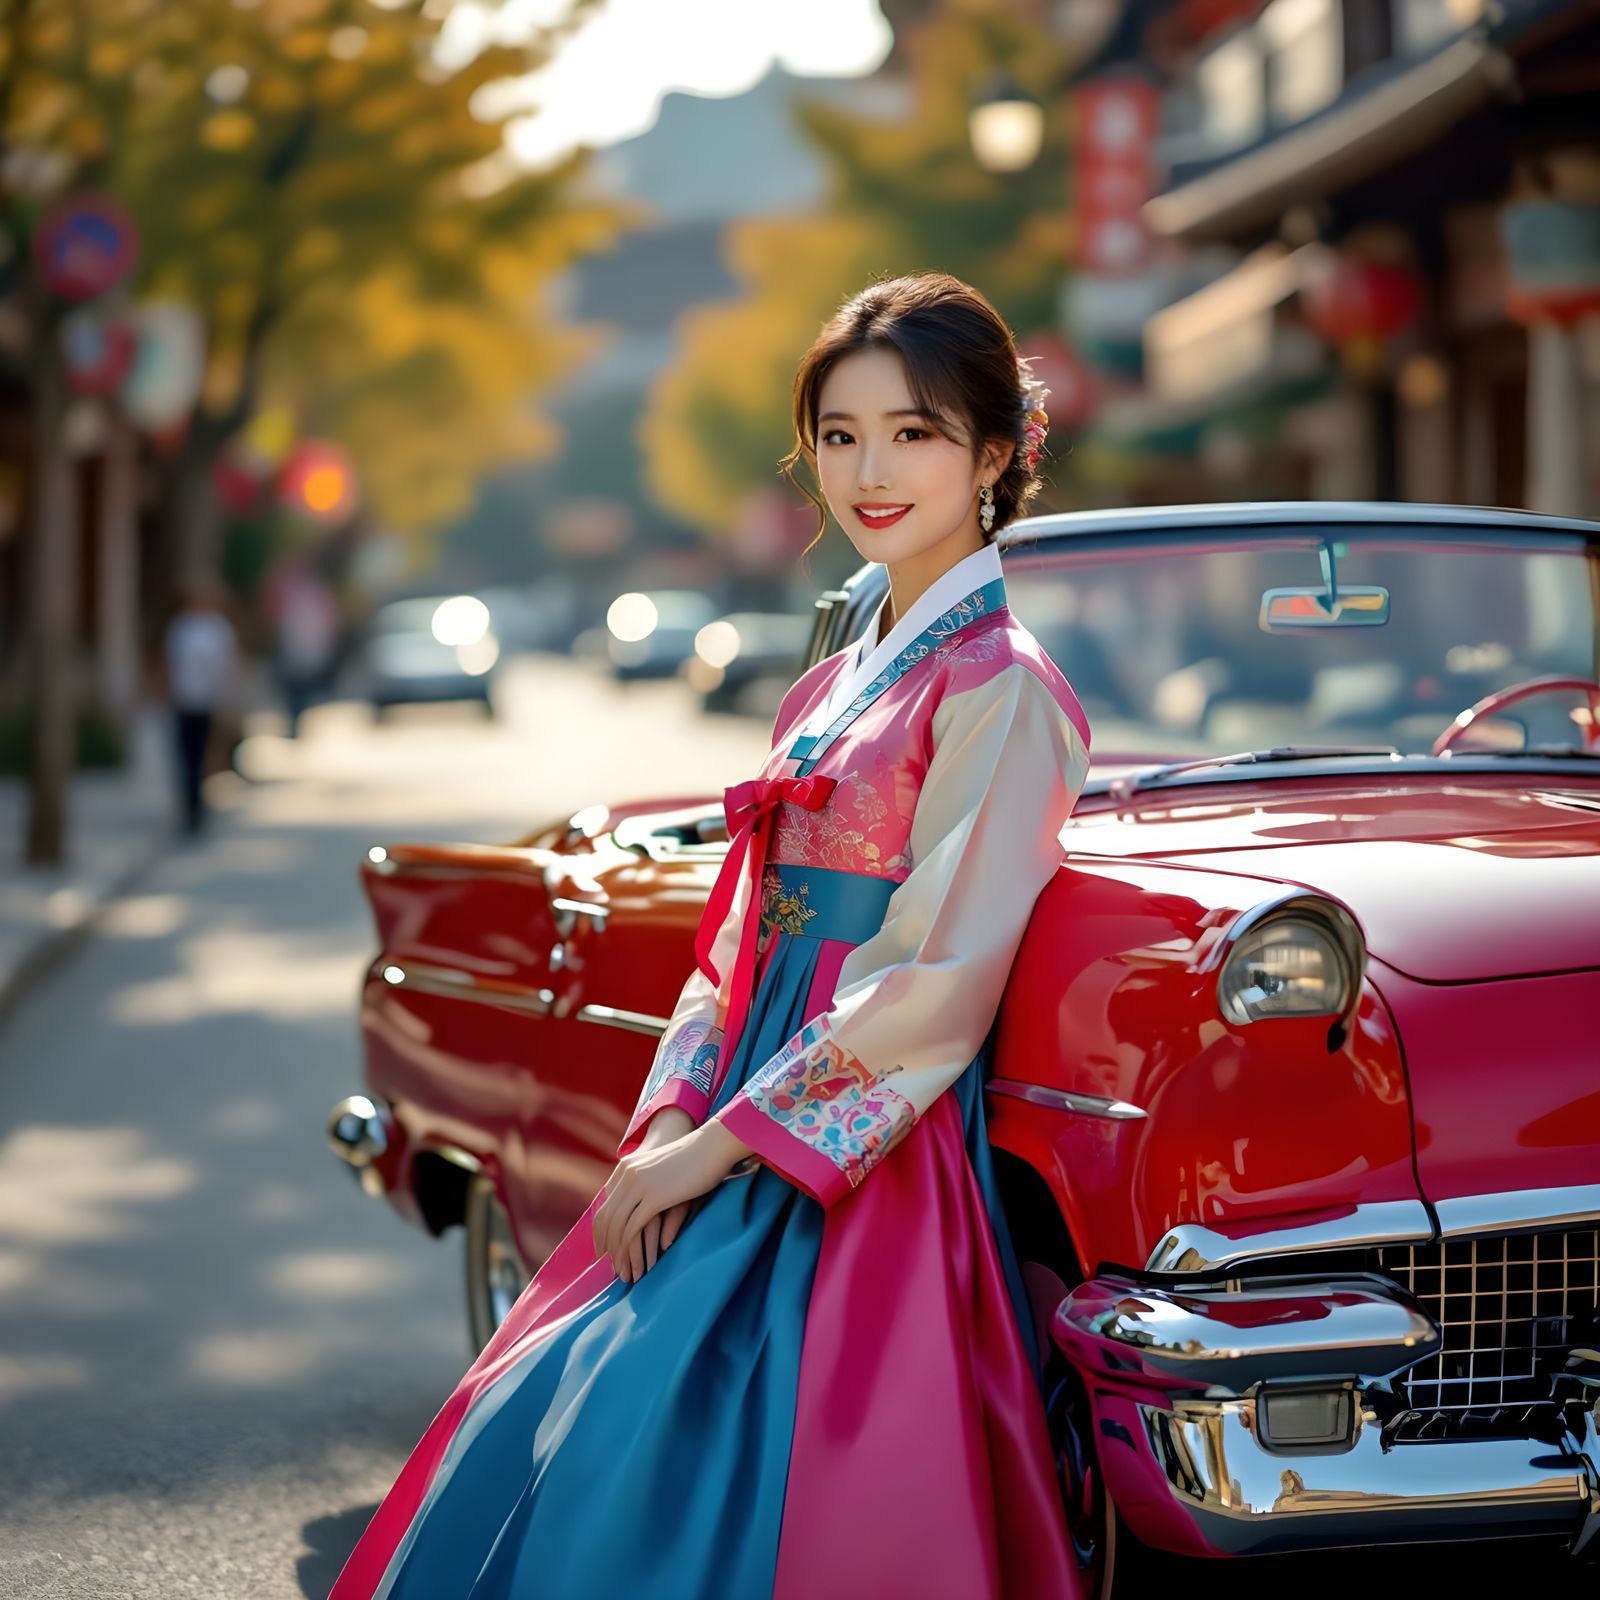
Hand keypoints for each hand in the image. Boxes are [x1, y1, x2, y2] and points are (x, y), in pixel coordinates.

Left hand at [593, 1120, 752, 1282]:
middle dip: (605, 1245)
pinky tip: (636, 1262)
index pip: (604, 1206)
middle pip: (605, 1218)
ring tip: (621, 1273)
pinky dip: (630, 1249)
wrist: (712, 1145)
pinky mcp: (654, 1197)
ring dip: (617, 1253)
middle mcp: (627, 1175)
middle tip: (607, 1266)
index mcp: (626, 1168)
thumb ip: (646, 1182)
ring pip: (617, 1226)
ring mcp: (639, 1185)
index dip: (601, 1231)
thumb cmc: (693, 1159)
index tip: (604, 1249)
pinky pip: (632, 1228)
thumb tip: (639, 1206)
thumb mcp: (662, 1169)